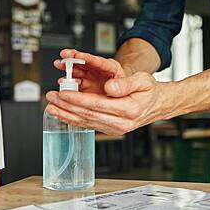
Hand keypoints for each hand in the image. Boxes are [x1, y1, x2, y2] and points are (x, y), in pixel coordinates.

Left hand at [46, 72, 167, 134]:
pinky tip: (64, 115)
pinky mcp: (111, 128)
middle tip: (51, 98)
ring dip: (67, 115)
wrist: (158, 104)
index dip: (77, 100)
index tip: (63, 93)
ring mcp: (116, 128)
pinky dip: (75, 120)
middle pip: (88, 115)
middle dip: (67, 107)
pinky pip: (90, 125)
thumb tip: (109, 87)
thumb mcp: (143, 80)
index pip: (97, 105)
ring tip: (51, 108)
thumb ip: (125, 83)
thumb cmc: (149, 91)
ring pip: (87, 122)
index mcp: (128, 110)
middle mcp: (121, 123)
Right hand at [54, 49, 125, 94]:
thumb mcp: (137, 84)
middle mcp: (99, 72)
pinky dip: (67, 83)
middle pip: (85, 63)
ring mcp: (91, 80)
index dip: (89, 59)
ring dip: (67, 67)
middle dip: (73, 59)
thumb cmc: (132, 89)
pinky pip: (74, 84)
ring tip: (59, 64)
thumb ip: (126, 85)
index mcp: (112, 69)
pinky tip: (61, 82)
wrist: (128, 97)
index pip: (100, 62)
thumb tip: (112, 88)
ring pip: (77, 71)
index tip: (78, 55)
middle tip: (64, 56)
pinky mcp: (85, 89)